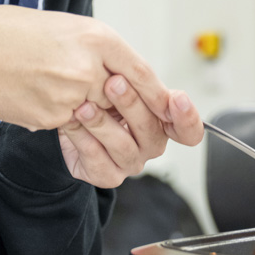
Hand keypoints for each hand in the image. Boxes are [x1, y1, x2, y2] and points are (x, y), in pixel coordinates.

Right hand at [0, 6, 176, 131]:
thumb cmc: (11, 33)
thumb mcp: (66, 28)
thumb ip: (100, 53)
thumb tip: (124, 81)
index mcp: (98, 37)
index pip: (143, 74)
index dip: (158, 97)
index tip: (170, 109)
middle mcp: (90, 65)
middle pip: (130, 104)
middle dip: (133, 118)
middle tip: (130, 122)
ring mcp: (71, 94)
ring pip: (102, 121)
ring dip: (98, 124)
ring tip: (79, 110)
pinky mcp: (51, 117)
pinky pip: (72, 129)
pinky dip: (67, 124)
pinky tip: (45, 103)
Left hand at [57, 74, 202, 187]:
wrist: (66, 113)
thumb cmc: (99, 94)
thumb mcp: (120, 78)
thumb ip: (137, 78)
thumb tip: (146, 79)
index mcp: (163, 122)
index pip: (189, 130)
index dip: (187, 118)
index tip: (177, 99)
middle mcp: (150, 145)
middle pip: (151, 131)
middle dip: (131, 104)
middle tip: (113, 82)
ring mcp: (131, 163)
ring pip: (124, 147)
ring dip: (102, 124)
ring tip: (84, 107)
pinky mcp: (107, 176)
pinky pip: (98, 161)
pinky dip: (83, 140)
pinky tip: (71, 122)